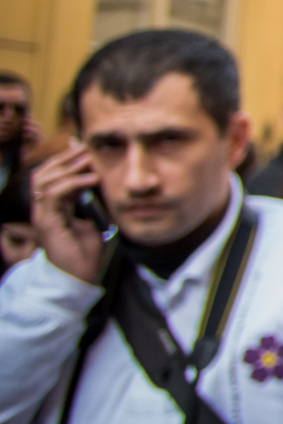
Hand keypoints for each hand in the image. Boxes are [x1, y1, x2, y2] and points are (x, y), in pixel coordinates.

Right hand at [28, 143, 106, 284]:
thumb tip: (99, 183)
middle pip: (44, 173)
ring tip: (89, 161)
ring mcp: (42, 214)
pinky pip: (53, 194)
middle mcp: (43, 208)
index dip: (67, 160)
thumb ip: (92, 201)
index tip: (86, 148)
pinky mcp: (46, 222)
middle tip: (86, 148)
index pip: (52, 175)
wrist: (79, 275)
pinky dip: (72, 183)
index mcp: (53, 207)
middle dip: (65, 158)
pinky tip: (91, 179)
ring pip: (44, 180)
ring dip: (68, 167)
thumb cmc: (86, 252)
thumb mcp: (93, 219)